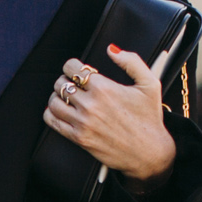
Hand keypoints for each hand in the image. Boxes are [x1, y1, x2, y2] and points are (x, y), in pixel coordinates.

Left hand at [45, 47, 175, 181]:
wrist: (149, 152)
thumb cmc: (150, 118)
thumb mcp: (150, 84)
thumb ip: (131, 61)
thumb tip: (111, 49)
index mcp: (104, 88)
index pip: (72, 67)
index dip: (73, 66)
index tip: (79, 71)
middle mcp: (90, 104)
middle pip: (61, 83)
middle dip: (66, 80)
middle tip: (74, 84)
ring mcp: (82, 122)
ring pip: (54, 101)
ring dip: (57, 96)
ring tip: (67, 97)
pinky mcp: (78, 138)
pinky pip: (53, 121)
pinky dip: (51, 113)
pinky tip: (60, 111)